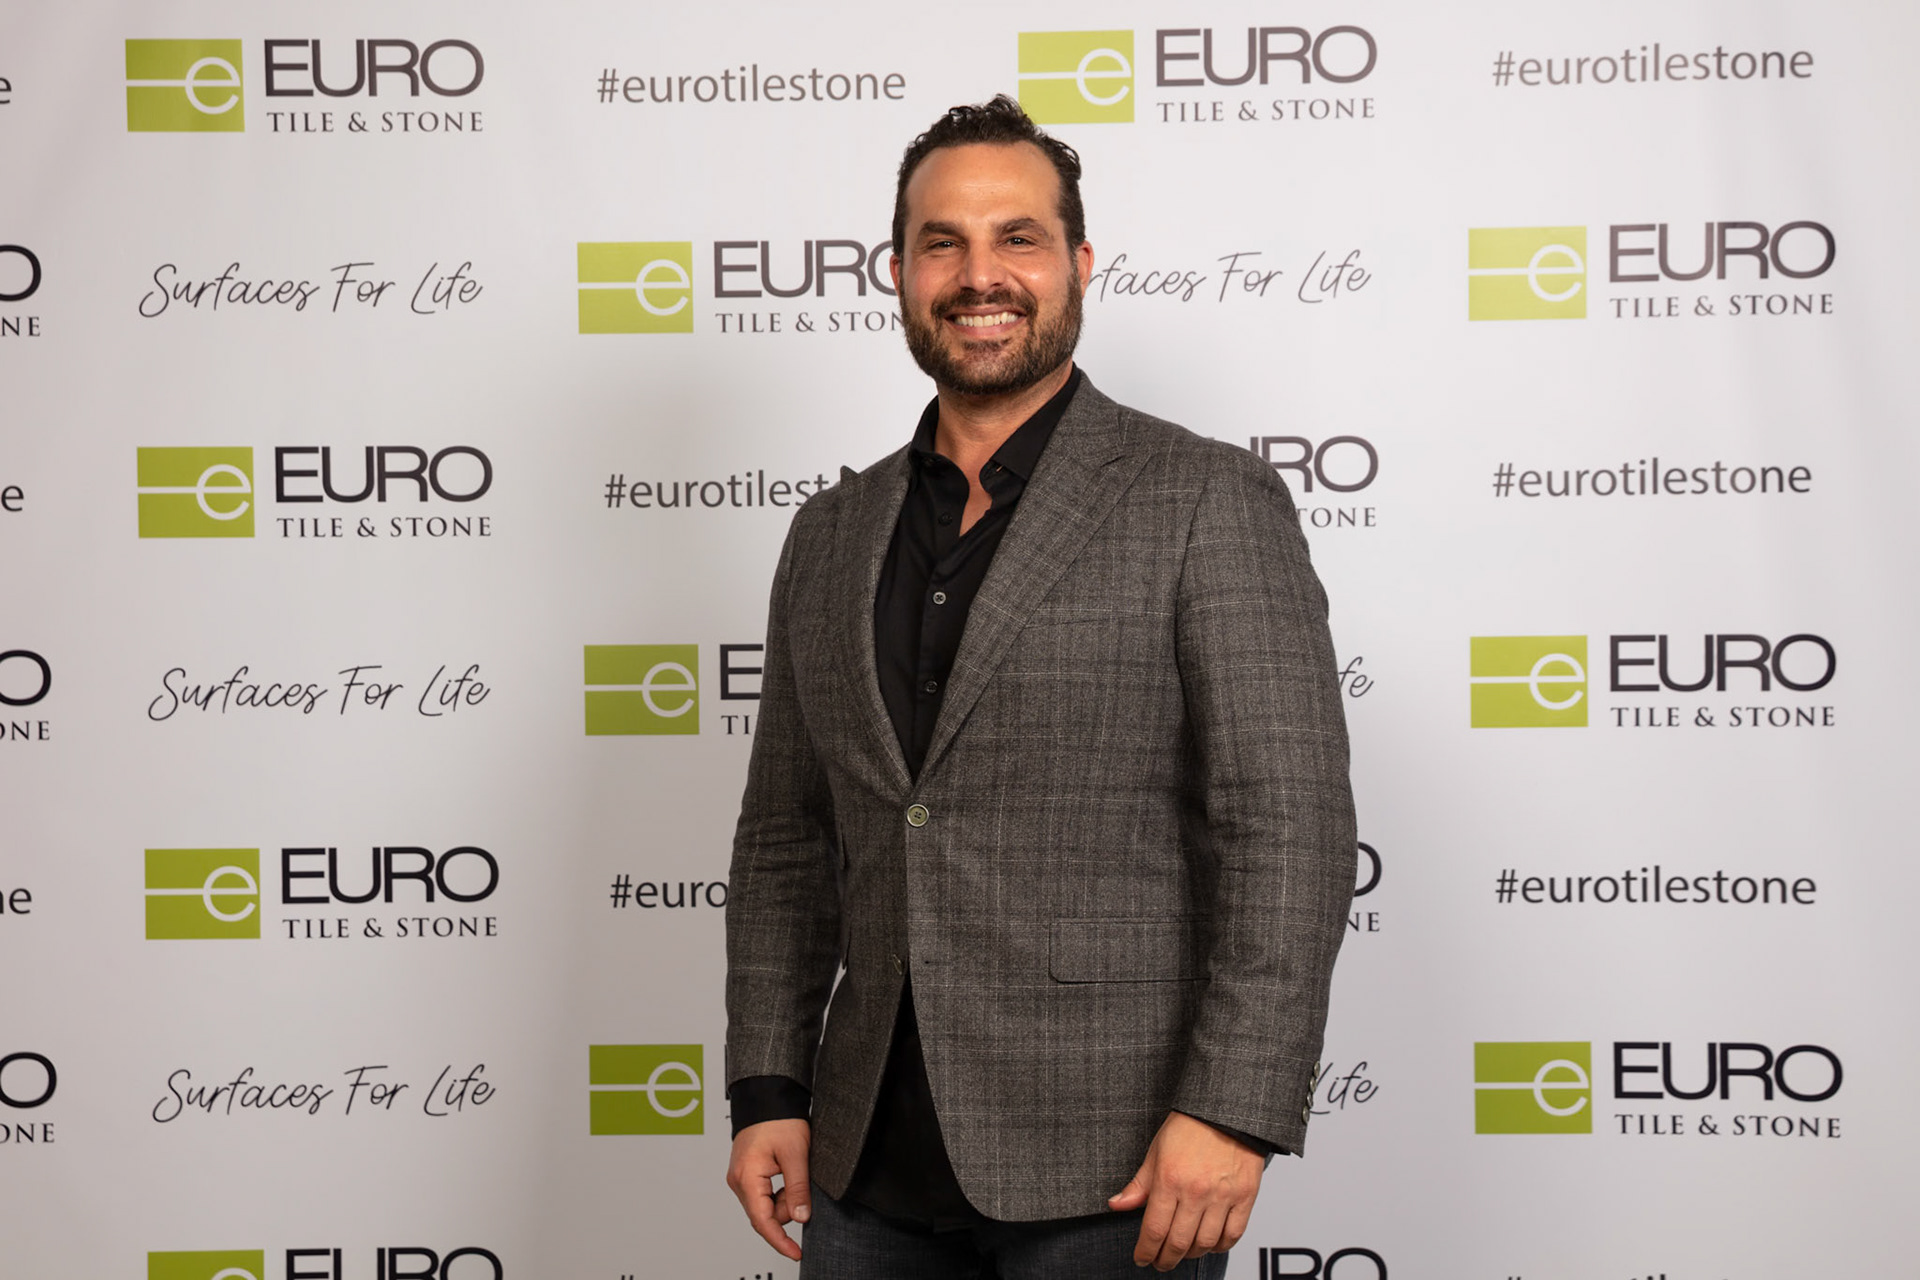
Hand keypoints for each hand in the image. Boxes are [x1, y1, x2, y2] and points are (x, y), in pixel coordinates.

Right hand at [725, 1117, 811, 1259]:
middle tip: (804, 1183)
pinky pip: (763, 1194)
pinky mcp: (746, 1174)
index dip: (780, 1241)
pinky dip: (779, 1191)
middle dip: (788, 1208)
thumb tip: (800, 1218)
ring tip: (796, 1169)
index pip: (763, 1221)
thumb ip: (798, 1189)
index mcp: (747, 1177)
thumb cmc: (779, 1119)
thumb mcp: (796, 1154)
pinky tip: (789, 1172)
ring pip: (766, 1205)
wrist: (767, 1097)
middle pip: (765, 1214)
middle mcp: (738, 1181)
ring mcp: (740, 1178)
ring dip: (785, 1197)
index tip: (796, 1253)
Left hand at [1107, 1112, 1264, 1270]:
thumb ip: (1139, 1184)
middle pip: (1178, 1243)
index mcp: (1169, 1179)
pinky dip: (1219, 1246)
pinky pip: (1232, 1234)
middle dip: (1165, 1259)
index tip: (1142, 1258)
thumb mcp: (1156, 1151)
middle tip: (1160, 1262)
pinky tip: (1209, 1244)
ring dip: (1190, 1255)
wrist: (1226, 1110)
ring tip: (1182, 1253)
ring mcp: (1222, 1196)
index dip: (1146, 1251)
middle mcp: (1196, 1191)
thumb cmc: (1190, 1126)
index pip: (1154, 1230)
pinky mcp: (1245, 1196)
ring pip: (1204, 1243)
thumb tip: (1117, 1205)